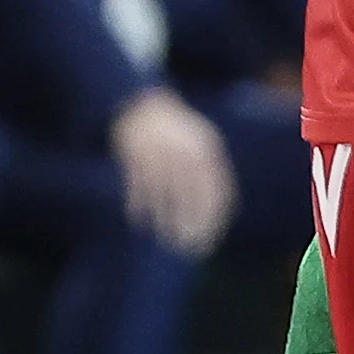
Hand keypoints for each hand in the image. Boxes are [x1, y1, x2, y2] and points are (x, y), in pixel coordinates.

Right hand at [111, 86, 233, 254]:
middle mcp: (184, 150)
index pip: (216, 189)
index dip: (213, 218)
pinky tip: (140, 220)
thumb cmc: (177, 134)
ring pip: (163, 193)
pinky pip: (138, 185)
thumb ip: (211, 172)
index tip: (209, 239)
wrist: (142, 105)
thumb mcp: (201, 146)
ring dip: (165, 219)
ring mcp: (158, 151)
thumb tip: (220, 210)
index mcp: (205, 149)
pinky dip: (139, 204)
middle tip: (189, 248)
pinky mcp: (133, 153)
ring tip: (166, 240)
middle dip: (191, 223)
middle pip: (191, 194)